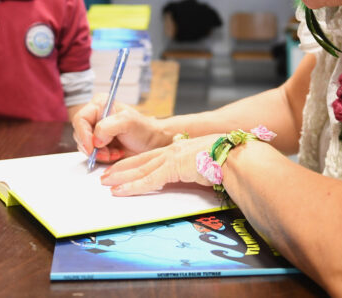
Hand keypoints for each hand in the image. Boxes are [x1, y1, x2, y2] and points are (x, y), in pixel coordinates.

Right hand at [72, 94, 166, 163]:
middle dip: (92, 147)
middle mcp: (95, 117)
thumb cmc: (144, 130)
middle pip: (80, 134)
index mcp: (99, 105)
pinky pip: (92, 154)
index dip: (83, 134)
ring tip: (115, 152)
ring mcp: (96, 132)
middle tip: (108, 152)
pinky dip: (102, 158)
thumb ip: (108, 127)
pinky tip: (115, 154)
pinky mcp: (99, 145)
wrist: (152, 143)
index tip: (92, 147)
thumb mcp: (128, 122)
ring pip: (85, 146)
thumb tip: (95, 140)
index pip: (80, 119)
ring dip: (99, 154)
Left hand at [100, 135, 218, 195]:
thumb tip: (197, 176)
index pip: (151, 157)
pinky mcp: (174, 167)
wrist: (237, 158)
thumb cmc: (228, 161)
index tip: (120, 169)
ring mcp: (173, 158)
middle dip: (121, 169)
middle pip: (141, 161)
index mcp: (180, 149)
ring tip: (106, 184)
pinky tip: (120, 191)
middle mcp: (173, 150)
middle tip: (105, 177)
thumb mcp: (208, 163)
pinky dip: (133, 186)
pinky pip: (149, 179)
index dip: (134, 163)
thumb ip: (196, 169)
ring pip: (140, 169)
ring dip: (121, 177)